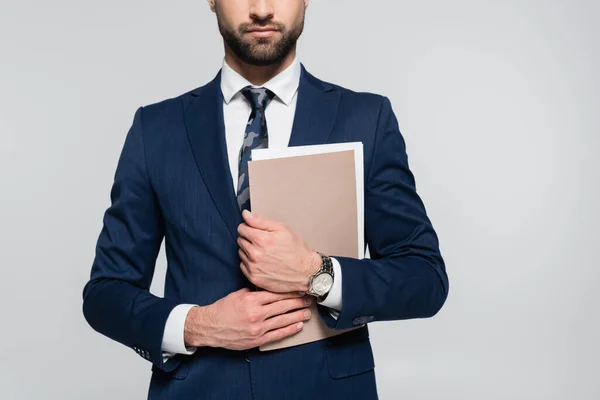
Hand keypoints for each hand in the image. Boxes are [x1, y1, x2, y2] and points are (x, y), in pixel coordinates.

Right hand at [184, 288, 312, 349]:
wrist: (210, 327)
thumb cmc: (223, 309)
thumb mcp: (238, 294)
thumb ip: (254, 291)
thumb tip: (269, 289)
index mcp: (251, 299)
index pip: (276, 294)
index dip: (291, 292)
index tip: (300, 290)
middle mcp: (256, 313)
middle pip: (283, 306)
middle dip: (298, 302)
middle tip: (308, 300)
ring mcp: (258, 328)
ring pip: (283, 320)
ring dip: (297, 316)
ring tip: (307, 313)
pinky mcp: (257, 339)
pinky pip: (277, 334)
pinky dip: (289, 330)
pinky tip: (298, 326)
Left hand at [237, 210, 321, 292]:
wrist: (306, 273)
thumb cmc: (297, 251)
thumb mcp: (283, 229)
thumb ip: (261, 221)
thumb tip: (246, 215)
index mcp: (261, 240)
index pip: (242, 228)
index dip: (248, 227)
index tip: (255, 230)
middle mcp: (255, 254)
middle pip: (240, 240)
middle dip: (249, 238)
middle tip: (263, 242)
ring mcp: (254, 268)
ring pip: (241, 253)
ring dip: (248, 251)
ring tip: (264, 252)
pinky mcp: (254, 278)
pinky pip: (243, 266)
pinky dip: (249, 263)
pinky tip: (262, 262)